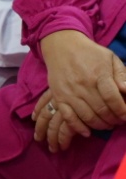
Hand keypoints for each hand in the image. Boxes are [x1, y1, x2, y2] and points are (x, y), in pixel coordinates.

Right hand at [31, 30, 125, 145]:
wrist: (61, 47)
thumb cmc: (90, 53)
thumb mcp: (110, 58)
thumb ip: (121, 75)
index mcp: (98, 74)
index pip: (113, 98)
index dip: (122, 111)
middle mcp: (83, 84)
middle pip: (102, 110)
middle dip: (113, 120)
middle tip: (118, 121)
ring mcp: (69, 92)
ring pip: (87, 116)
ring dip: (100, 125)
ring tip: (107, 125)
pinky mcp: (59, 97)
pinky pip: (68, 117)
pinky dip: (78, 127)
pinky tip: (87, 131)